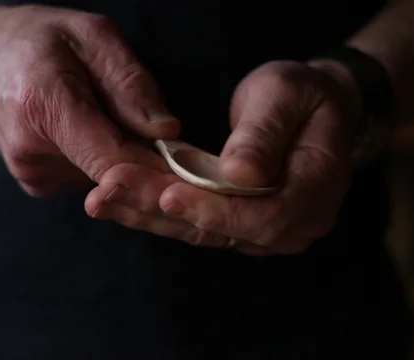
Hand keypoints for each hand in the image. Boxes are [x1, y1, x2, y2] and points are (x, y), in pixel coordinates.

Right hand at [0, 5, 179, 195]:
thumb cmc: (34, 40)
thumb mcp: (90, 35)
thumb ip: (130, 82)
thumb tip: (167, 131)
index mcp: (45, 107)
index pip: (113, 159)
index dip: (159, 172)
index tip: (194, 174)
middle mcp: (34, 152)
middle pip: (115, 173)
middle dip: (149, 160)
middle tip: (165, 135)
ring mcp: (32, 173)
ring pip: (105, 177)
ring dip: (123, 154)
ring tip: (105, 114)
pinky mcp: (37, 183)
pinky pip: (89, 176)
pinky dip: (102, 158)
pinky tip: (88, 130)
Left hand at [87, 60, 361, 254]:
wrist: (309, 109)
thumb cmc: (302, 95)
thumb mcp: (287, 97)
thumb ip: (265, 135)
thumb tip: (240, 176)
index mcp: (315, 192)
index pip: (264, 216)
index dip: (215, 209)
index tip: (168, 195)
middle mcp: (290, 223)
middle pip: (219, 230)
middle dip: (158, 211)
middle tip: (107, 194)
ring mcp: (260, 228)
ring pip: (197, 230)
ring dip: (144, 213)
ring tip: (99, 199)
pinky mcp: (234, 223)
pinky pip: (191, 221)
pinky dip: (151, 209)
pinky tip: (114, 199)